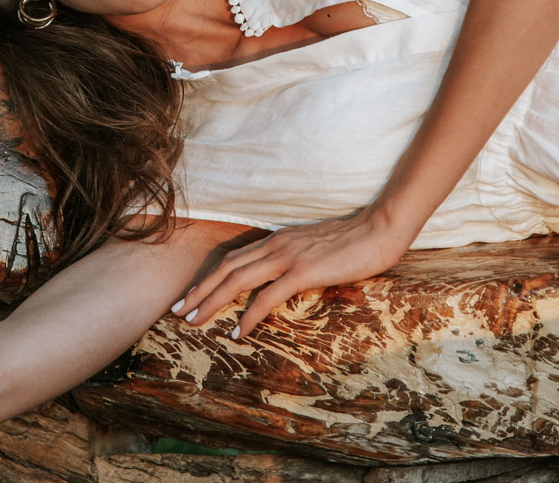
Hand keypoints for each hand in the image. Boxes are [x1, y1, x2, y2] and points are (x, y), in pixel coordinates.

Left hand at [171, 206, 415, 339]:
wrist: (380, 228)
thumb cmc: (355, 242)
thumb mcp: (316, 249)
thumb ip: (296, 261)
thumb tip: (284, 280)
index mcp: (277, 240)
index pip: (233, 258)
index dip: (209, 277)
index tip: (191, 294)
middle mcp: (275, 245)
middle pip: (226, 268)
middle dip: (199, 290)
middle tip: (178, 310)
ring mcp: (287, 256)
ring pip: (237, 280)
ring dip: (212, 301)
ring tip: (194, 320)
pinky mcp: (303, 271)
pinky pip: (267, 296)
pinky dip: (249, 315)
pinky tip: (238, 331)